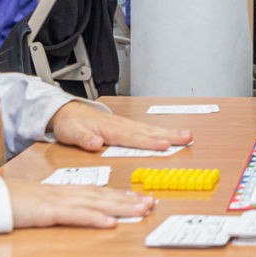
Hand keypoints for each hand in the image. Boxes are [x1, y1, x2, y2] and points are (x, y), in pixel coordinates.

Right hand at [5, 178, 153, 229]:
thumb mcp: (39, 207)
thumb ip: (57, 210)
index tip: (140, 199)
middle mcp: (64, 194)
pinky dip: (93, 218)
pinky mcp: (46, 212)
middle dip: (129, 200)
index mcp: (63, 193)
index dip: (121, 196)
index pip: (98, 193)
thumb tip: (75, 217)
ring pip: (95, 203)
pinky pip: (74, 215)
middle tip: (151, 204)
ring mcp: (56, 201)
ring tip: (141, 210)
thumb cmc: (9, 204)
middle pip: (103, 196)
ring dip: (120, 207)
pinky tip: (109, 222)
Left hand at [47, 102, 192, 153]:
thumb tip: (95, 142)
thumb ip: (83, 137)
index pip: (133, 137)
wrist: (68, 111)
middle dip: (169, 135)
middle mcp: (121, 125)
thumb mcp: (71, 132)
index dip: (149, 142)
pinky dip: (161, 132)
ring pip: (151, 129)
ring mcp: (126, 124)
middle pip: (148, 132)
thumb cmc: (71, 123)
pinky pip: (147, 130)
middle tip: (187, 138)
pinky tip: (172, 135)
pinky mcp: (127, 126)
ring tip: (187, 136)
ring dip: (170, 133)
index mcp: (110, 128)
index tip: (164, 145)